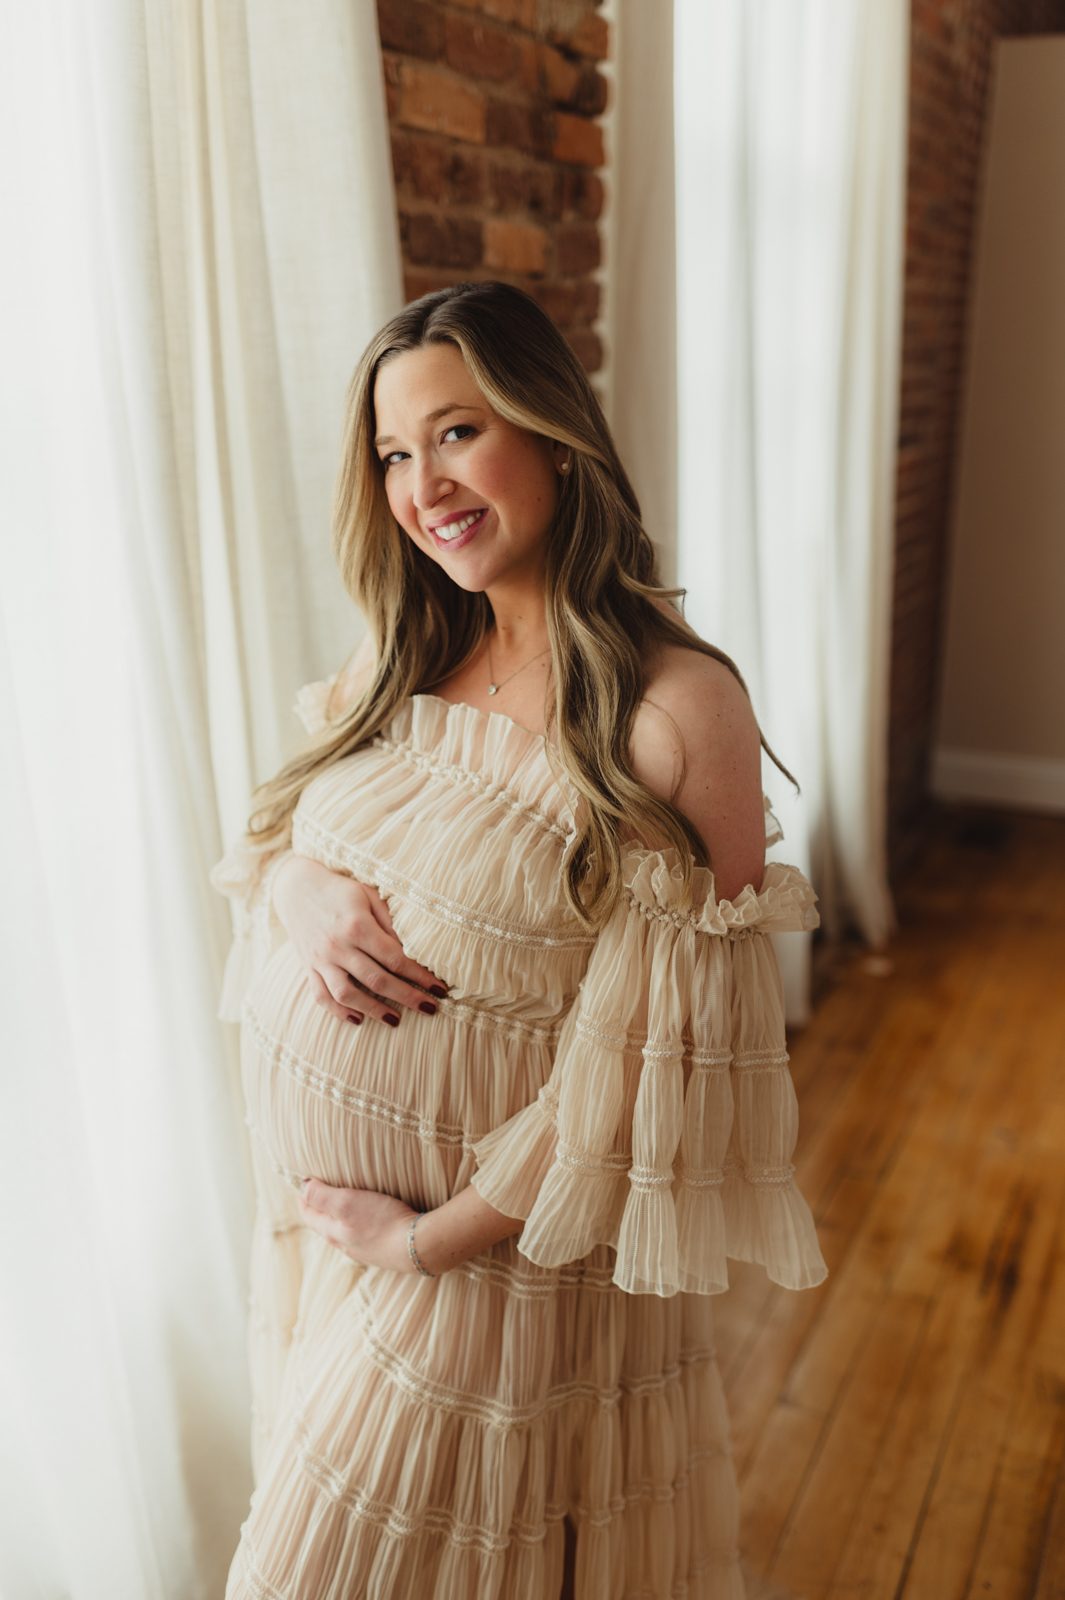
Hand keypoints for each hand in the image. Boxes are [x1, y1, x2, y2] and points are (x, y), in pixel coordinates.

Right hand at [273, 855, 448, 1026]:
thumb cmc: (342, 892)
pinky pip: (322, 996)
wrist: (297, 889)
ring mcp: (321, 960)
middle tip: (430, 1009)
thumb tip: (414, 950)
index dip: (420, 976)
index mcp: (356, 926)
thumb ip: (390, 923)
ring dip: (374, 1010)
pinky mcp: (308, 968)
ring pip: (348, 994)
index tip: (439, 988)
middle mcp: (337, 946)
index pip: (395, 958)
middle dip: (407, 997)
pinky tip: (359, 1018)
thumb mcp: (369, 896)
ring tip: (396, 1020)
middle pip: (377, 980)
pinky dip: (339, 1012)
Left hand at [298, 1177, 416, 1272]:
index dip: (303, 1197)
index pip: (308, 1214)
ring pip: (342, 1231)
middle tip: (318, 1189)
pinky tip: (368, 1218)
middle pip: (323, 1224)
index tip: (303, 1181)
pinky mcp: (381, 1251)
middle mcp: (344, 1244)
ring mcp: (363, 1250)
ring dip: (338, 1215)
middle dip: (318, 1207)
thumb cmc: (382, 1222)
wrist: (418, 1248)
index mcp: (332, 1232)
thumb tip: (302, 1189)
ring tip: (342, 1200)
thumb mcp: (346, 1203)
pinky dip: (357, 1223)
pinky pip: (361, 1235)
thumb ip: (321, 1196)